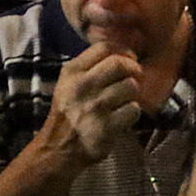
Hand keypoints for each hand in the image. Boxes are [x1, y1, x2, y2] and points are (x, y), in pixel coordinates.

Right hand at [38, 43, 142, 168]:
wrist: (59, 148)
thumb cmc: (68, 112)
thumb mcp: (68, 82)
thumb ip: (89, 65)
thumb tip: (121, 52)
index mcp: (72, 71)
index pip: (104, 47)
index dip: (123, 51)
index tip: (130, 58)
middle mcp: (82, 86)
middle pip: (120, 64)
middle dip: (133, 68)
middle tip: (135, 76)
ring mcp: (95, 107)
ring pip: (130, 87)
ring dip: (132, 93)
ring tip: (125, 99)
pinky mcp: (107, 127)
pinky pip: (133, 110)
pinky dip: (132, 113)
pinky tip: (123, 116)